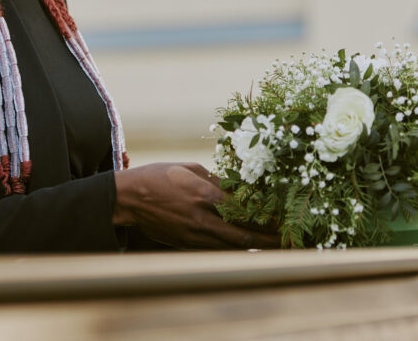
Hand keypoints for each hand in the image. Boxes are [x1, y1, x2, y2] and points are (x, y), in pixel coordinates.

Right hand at [112, 162, 282, 249]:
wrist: (128, 199)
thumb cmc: (158, 177)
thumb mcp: (190, 169)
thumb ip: (217, 181)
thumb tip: (241, 189)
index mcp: (204, 195)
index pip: (244, 210)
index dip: (267, 216)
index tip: (285, 217)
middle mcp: (202, 219)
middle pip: (243, 235)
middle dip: (269, 239)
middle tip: (289, 239)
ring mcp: (195, 235)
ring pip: (233, 246)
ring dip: (255, 246)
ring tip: (275, 244)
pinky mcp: (188, 244)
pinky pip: (218, 248)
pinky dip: (236, 247)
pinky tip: (247, 245)